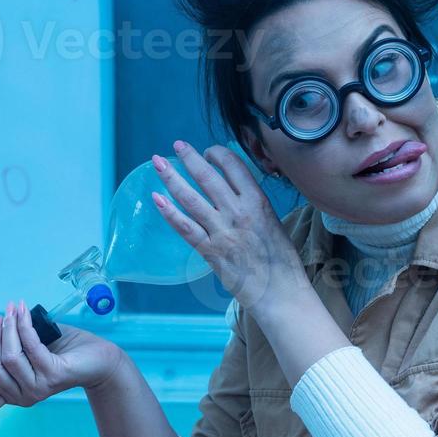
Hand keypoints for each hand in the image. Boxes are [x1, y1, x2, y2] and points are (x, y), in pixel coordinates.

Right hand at [0, 300, 125, 415]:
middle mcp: (22, 397)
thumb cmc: (57, 348)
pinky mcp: (54, 375)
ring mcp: (38, 388)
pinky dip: (23, 325)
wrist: (94, 354)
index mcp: (10, 393)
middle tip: (0, 318)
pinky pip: (30, 348)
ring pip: (9, 358)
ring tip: (12, 310)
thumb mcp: (18, 342)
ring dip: (8, 328)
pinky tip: (24, 312)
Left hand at [151, 141, 306, 315]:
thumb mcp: (273, 221)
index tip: (208, 152)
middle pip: (208, 177)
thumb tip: (233, 190)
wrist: (279, 291)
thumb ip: (253, 204)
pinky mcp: (209, 250)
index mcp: (257, 201)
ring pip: (191, 198)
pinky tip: (157, 198)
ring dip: (172, 178)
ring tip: (157, 163)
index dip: (217, 154)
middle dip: (189, 158)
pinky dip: (169, 212)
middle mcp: (238, 212)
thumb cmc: (280, 258)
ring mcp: (221, 231)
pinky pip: (184, 227)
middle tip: (177, 146)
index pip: (233, 166)